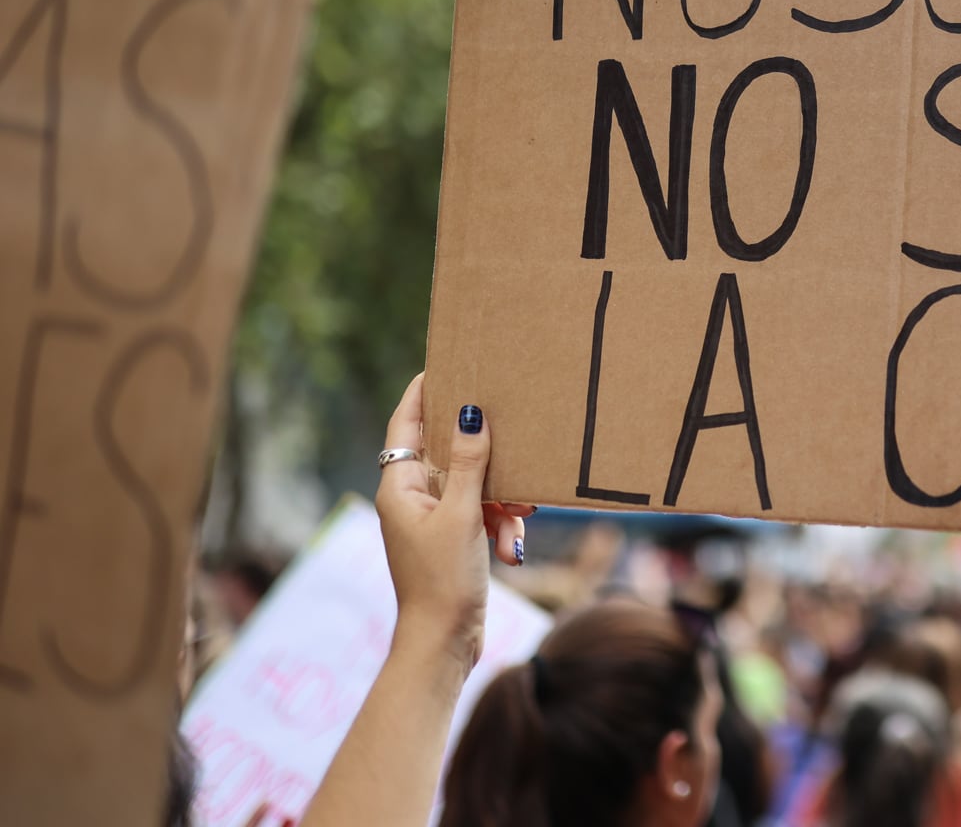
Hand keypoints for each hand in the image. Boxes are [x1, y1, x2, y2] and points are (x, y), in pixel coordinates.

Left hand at [373, 375, 527, 670]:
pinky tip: (512, 543)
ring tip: (518, 516)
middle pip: (447, 451)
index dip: (423, 392)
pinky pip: (481, 510)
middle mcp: (411, 497)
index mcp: (399, 487)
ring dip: (499, 497)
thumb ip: (470, 463)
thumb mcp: (462, 515)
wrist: (443, 641)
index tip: (444, 362)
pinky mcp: (453, 538)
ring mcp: (432, 519)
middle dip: (483, 452)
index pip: (406, 423)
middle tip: (507, 425)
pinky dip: (499, 520)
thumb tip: (471, 413)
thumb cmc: (443, 579)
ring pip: (472, 483)